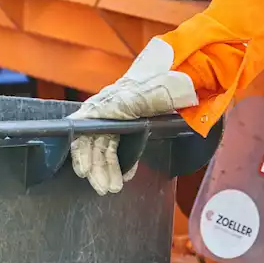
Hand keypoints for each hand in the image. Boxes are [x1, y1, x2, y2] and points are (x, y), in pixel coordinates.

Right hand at [68, 37, 198, 195]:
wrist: (182, 74)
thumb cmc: (166, 80)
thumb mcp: (157, 89)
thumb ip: (141, 99)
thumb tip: (119, 108)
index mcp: (110, 101)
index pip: (85, 127)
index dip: (81, 149)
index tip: (83, 170)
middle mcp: (108, 111)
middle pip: (94, 141)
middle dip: (96, 166)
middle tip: (104, 188)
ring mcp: (118, 120)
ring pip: (104, 148)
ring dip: (106, 169)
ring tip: (111, 188)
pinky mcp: (128, 127)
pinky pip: (118, 148)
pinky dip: (120, 164)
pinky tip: (125, 175)